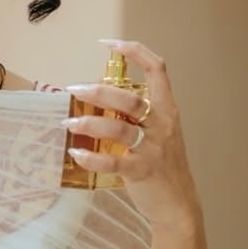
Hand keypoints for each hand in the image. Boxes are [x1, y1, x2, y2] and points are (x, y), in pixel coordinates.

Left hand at [64, 40, 201, 229]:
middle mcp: (163, 125)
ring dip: (90, 124)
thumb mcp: (159, 133)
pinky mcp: (142, 172)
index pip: (157, 69)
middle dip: (99, 92)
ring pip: (119, 129)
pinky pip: (114, 162)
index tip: (109, 43)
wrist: (179, 205)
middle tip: (74, 88)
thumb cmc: (163, 165)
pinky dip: (92, 158)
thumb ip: (137, 115)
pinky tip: (76, 153)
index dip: (134, 51)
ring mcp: (154, 149)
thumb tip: (101, 97)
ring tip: (68, 123)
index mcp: (167, 110)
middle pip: (130, 100)